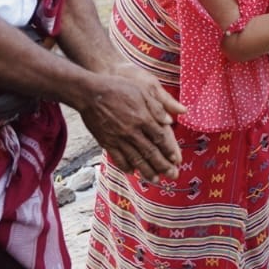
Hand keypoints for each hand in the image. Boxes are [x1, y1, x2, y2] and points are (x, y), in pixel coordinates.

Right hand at [77, 62, 186, 182]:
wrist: (90, 93)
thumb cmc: (118, 88)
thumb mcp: (142, 90)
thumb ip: (157, 106)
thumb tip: (170, 120)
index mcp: (143, 118)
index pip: (161, 138)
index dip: (170, 150)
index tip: (177, 160)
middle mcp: (132, 131)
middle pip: (151, 152)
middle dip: (163, 166)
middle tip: (173, 175)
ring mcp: (118, 138)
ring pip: (136, 159)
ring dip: (147, 171)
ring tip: (156, 180)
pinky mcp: (106, 142)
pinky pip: (118, 158)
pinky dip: (126, 166)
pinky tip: (132, 172)